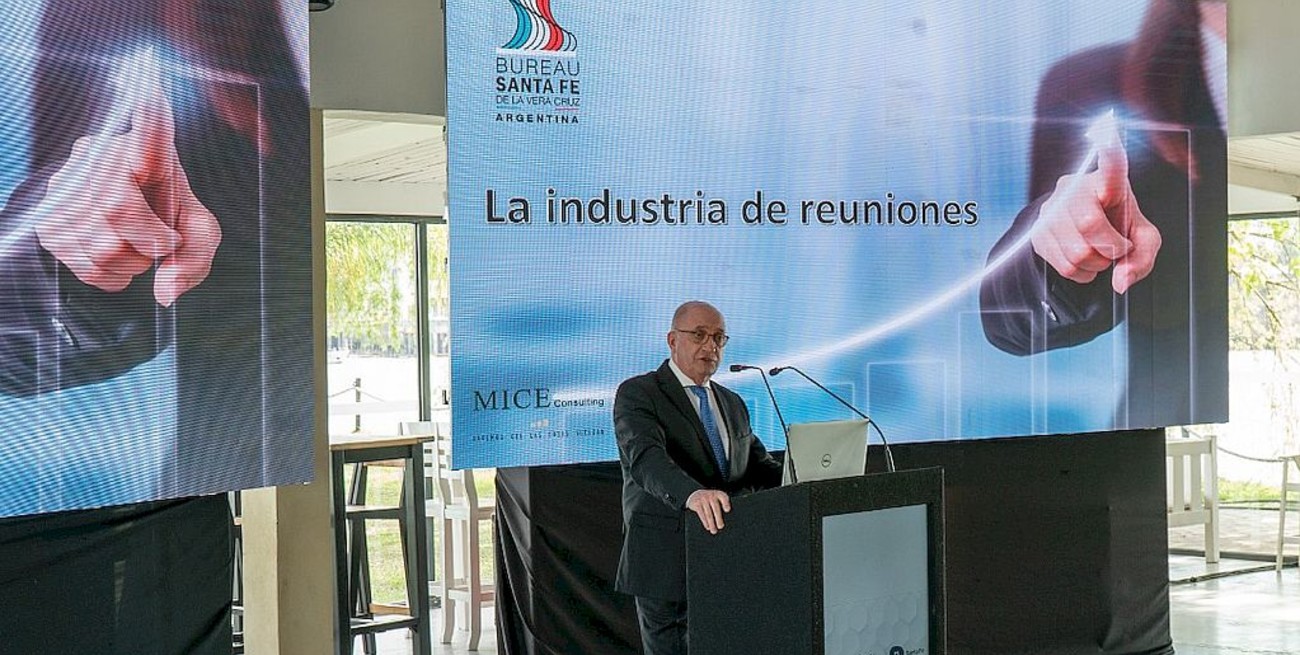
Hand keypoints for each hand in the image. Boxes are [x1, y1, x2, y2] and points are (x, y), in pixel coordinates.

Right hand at [34, 70, 220, 306]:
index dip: (148, 110)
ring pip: (101, 246)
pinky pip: (81, 264)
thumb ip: (196, 259)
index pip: (148, 131)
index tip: (150, 78)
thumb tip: (166, 292)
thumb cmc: (171, 216)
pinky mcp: (48, 216)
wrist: (132, 223)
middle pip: (119, 211)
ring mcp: (67, 185)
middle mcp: (100, 158)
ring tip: (140, 249)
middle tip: (161, 244)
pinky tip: (119, 260)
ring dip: (133, 264)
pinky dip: (109, 277)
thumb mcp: (200, 231)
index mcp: (145, 153)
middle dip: (150, 244)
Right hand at [685, 489, 730, 534]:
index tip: (727, 510)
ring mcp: (703, 499)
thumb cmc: (709, 499)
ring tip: (714, 531)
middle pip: (716, 508)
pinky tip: (707, 527)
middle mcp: (710, 496)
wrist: (695, 494)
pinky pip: (701, 514)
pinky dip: (704, 521)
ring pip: (708, 514)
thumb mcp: (716, 498)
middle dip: (718, 519)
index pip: (723, 497)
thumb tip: (726, 519)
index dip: (725, 503)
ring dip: (711, 523)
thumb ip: (723, 505)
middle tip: (721, 527)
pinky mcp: (696, 504)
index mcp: (718, 494)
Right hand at [1031, 117, 1160, 294]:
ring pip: (1076, 251)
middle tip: (1116, 248)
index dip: (1109, 148)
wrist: (1085, 232)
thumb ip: (1143, 258)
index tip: (1108, 127)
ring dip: (1096, 264)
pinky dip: (1081, 273)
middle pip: (1090, 224)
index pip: (1110, 164)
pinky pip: (1063, 265)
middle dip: (1110, 248)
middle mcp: (1074, 189)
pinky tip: (1086, 262)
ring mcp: (1051, 209)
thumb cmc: (1119, 226)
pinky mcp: (1037, 231)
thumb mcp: (1143, 238)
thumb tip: (1121, 280)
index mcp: (1106, 181)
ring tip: (1101, 255)